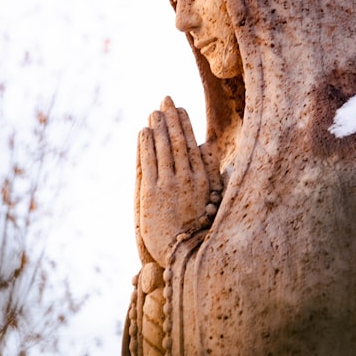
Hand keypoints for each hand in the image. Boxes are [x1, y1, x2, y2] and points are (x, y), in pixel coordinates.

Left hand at [135, 97, 219, 265]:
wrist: (185, 255)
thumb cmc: (198, 232)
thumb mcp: (211, 199)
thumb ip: (210, 171)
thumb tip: (206, 147)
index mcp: (204, 181)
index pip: (193, 145)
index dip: (186, 125)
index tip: (181, 110)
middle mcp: (188, 180)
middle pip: (179, 142)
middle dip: (171, 118)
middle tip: (166, 99)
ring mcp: (170, 185)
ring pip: (164, 148)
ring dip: (158, 127)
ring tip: (153, 111)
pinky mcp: (152, 193)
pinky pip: (149, 162)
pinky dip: (146, 144)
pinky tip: (144, 131)